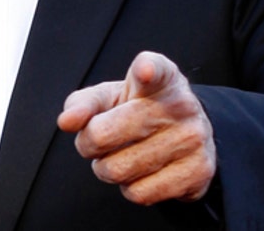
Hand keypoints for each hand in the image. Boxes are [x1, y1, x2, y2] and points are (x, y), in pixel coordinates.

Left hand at [57, 51, 216, 205]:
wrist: (187, 135)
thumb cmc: (138, 111)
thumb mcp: (109, 97)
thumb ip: (83, 104)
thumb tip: (66, 122)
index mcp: (160, 78)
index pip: (155, 70)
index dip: (146, 70)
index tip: (143, 71)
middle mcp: (181, 105)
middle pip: (103, 134)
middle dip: (88, 144)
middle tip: (96, 141)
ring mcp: (193, 139)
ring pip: (118, 169)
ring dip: (107, 169)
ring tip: (121, 155)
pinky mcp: (197, 172)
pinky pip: (140, 193)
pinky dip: (129, 188)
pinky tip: (141, 173)